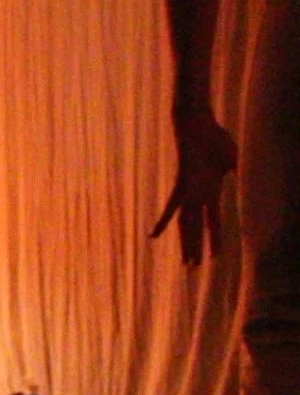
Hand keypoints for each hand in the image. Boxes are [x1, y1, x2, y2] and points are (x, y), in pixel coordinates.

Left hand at [149, 106, 236, 264]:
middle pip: (194, 229)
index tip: (216, 256)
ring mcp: (189, 192)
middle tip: (193, 269)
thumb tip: (241, 175)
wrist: (198, 124)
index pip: (211, 222)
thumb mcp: (232, 159)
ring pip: (187, 225)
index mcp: (210, 193)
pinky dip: (163, 221)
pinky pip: (171, 207)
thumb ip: (234, 171)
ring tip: (188, 264)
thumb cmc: (215, 139)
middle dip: (194, 249)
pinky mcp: (182, 185)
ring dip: (187, 244)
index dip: (213, 239)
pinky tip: (153, 235)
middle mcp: (197, 196)